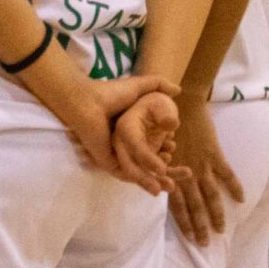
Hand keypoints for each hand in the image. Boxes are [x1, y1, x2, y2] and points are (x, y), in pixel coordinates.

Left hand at [28, 60, 170, 190]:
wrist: (88, 103)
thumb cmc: (110, 93)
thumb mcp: (139, 86)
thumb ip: (158, 85)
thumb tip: (178, 90)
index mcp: (128, 128)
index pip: (150, 142)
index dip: (164, 145)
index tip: (175, 145)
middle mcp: (122, 143)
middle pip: (145, 159)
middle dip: (163, 167)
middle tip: (180, 169)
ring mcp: (114, 154)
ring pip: (138, 170)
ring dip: (155, 178)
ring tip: (172, 182)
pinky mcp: (108, 162)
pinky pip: (127, 176)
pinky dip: (143, 181)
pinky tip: (159, 181)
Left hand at [163, 95, 240, 243]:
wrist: (182, 104)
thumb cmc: (164, 125)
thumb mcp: (156, 149)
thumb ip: (162, 168)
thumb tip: (164, 184)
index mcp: (171, 173)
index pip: (177, 205)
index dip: (184, 222)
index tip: (191, 238)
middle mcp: (186, 173)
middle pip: (194, 206)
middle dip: (201, 226)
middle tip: (206, 243)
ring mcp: (202, 165)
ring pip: (210, 195)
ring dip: (217, 214)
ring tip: (222, 230)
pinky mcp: (215, 154)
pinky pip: (227, 174)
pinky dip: (234, 187)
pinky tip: (242, 200)